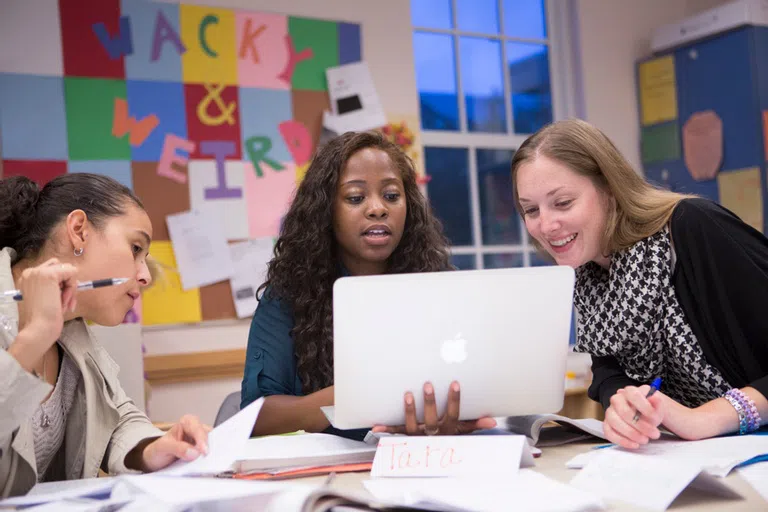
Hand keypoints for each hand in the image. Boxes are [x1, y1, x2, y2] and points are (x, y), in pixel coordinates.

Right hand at [16, 258, 77, 345]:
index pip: (52, 270)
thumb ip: (55, 286)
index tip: (60, 300)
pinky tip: (63, 301)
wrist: (39, 328)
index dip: (62, 284)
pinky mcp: (50, 275)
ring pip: (68, 270)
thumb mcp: (48, 298)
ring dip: (70, 288)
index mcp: (28, 278)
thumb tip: (74, 279)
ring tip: (62, 304)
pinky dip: (72, 288)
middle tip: (65, 302)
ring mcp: (39, 272)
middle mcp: (31, 272)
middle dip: (68, 284)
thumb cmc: (44, 318)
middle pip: (61, 267)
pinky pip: (72, 273)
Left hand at [140, 415, 211, 471]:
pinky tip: (207, 466)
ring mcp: (200, 441)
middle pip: (208, 437)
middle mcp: (196, 430)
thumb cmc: (158, 450)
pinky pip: (210, 455)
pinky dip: (209, 461)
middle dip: (209, 447)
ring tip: (210, 464)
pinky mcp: (202, 452)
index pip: (197, 429)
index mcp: (187, 422)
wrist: (155, 460)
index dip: (201, 440)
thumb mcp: (162, 448)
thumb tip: (194, 452)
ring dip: (211, 455)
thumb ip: (177, 448)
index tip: (203, 451)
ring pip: (211, 446)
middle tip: (209, 459)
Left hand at [372, 381, 496, 435]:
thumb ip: (476, 425)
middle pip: (431, 419)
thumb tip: (493, 421)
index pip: (453, 413)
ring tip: (408, 394)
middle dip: (430, 402)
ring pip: (413, 425)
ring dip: (410, 411)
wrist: (437, 463)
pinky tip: (376, 426)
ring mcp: (418, 437)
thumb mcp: (464, 434)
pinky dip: (386, 430)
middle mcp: (433, 434)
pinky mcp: (407, 439)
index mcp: (448, 430)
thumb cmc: (451, 440)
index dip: (454, 399)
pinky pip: (396, 434)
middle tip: (428, 384)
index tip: (454, 383)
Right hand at [604, 385, 663, 448]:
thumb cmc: (648, 410)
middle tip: (654, 434)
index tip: (655, 418)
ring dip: (631, 434)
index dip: (644, 407)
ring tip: (645, 440)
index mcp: (629, 391)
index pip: (633, 395)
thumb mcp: (657, 407)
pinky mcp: (607, 425)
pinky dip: (622, 441)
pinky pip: (609, 433)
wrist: (642, 416)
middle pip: (624, 412)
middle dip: (640, 425)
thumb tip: (654, 397)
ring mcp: (610, 412)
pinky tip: (634, 444)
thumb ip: (657, 403)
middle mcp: (616, 400)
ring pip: (614, 422)